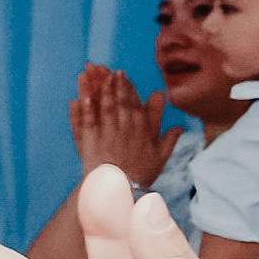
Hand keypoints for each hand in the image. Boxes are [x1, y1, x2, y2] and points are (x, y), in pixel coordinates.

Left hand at [68, 63, 171, 186]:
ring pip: (102, 105)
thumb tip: (179, 126)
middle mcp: (124, 126)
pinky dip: (84, 108)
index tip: (121, 74)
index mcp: (141, 127)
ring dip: (98, 88)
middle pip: (118, 99)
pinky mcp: (90, 141)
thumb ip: (169, 137)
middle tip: (104, 67)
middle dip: (112, 82)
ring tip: (92, 74)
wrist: (122, 191)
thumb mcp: (161, 155)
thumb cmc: (142, 173)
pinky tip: (79, 96)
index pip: (133, 102)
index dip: (127, 87)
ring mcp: (107, 132)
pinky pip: (86, 121)